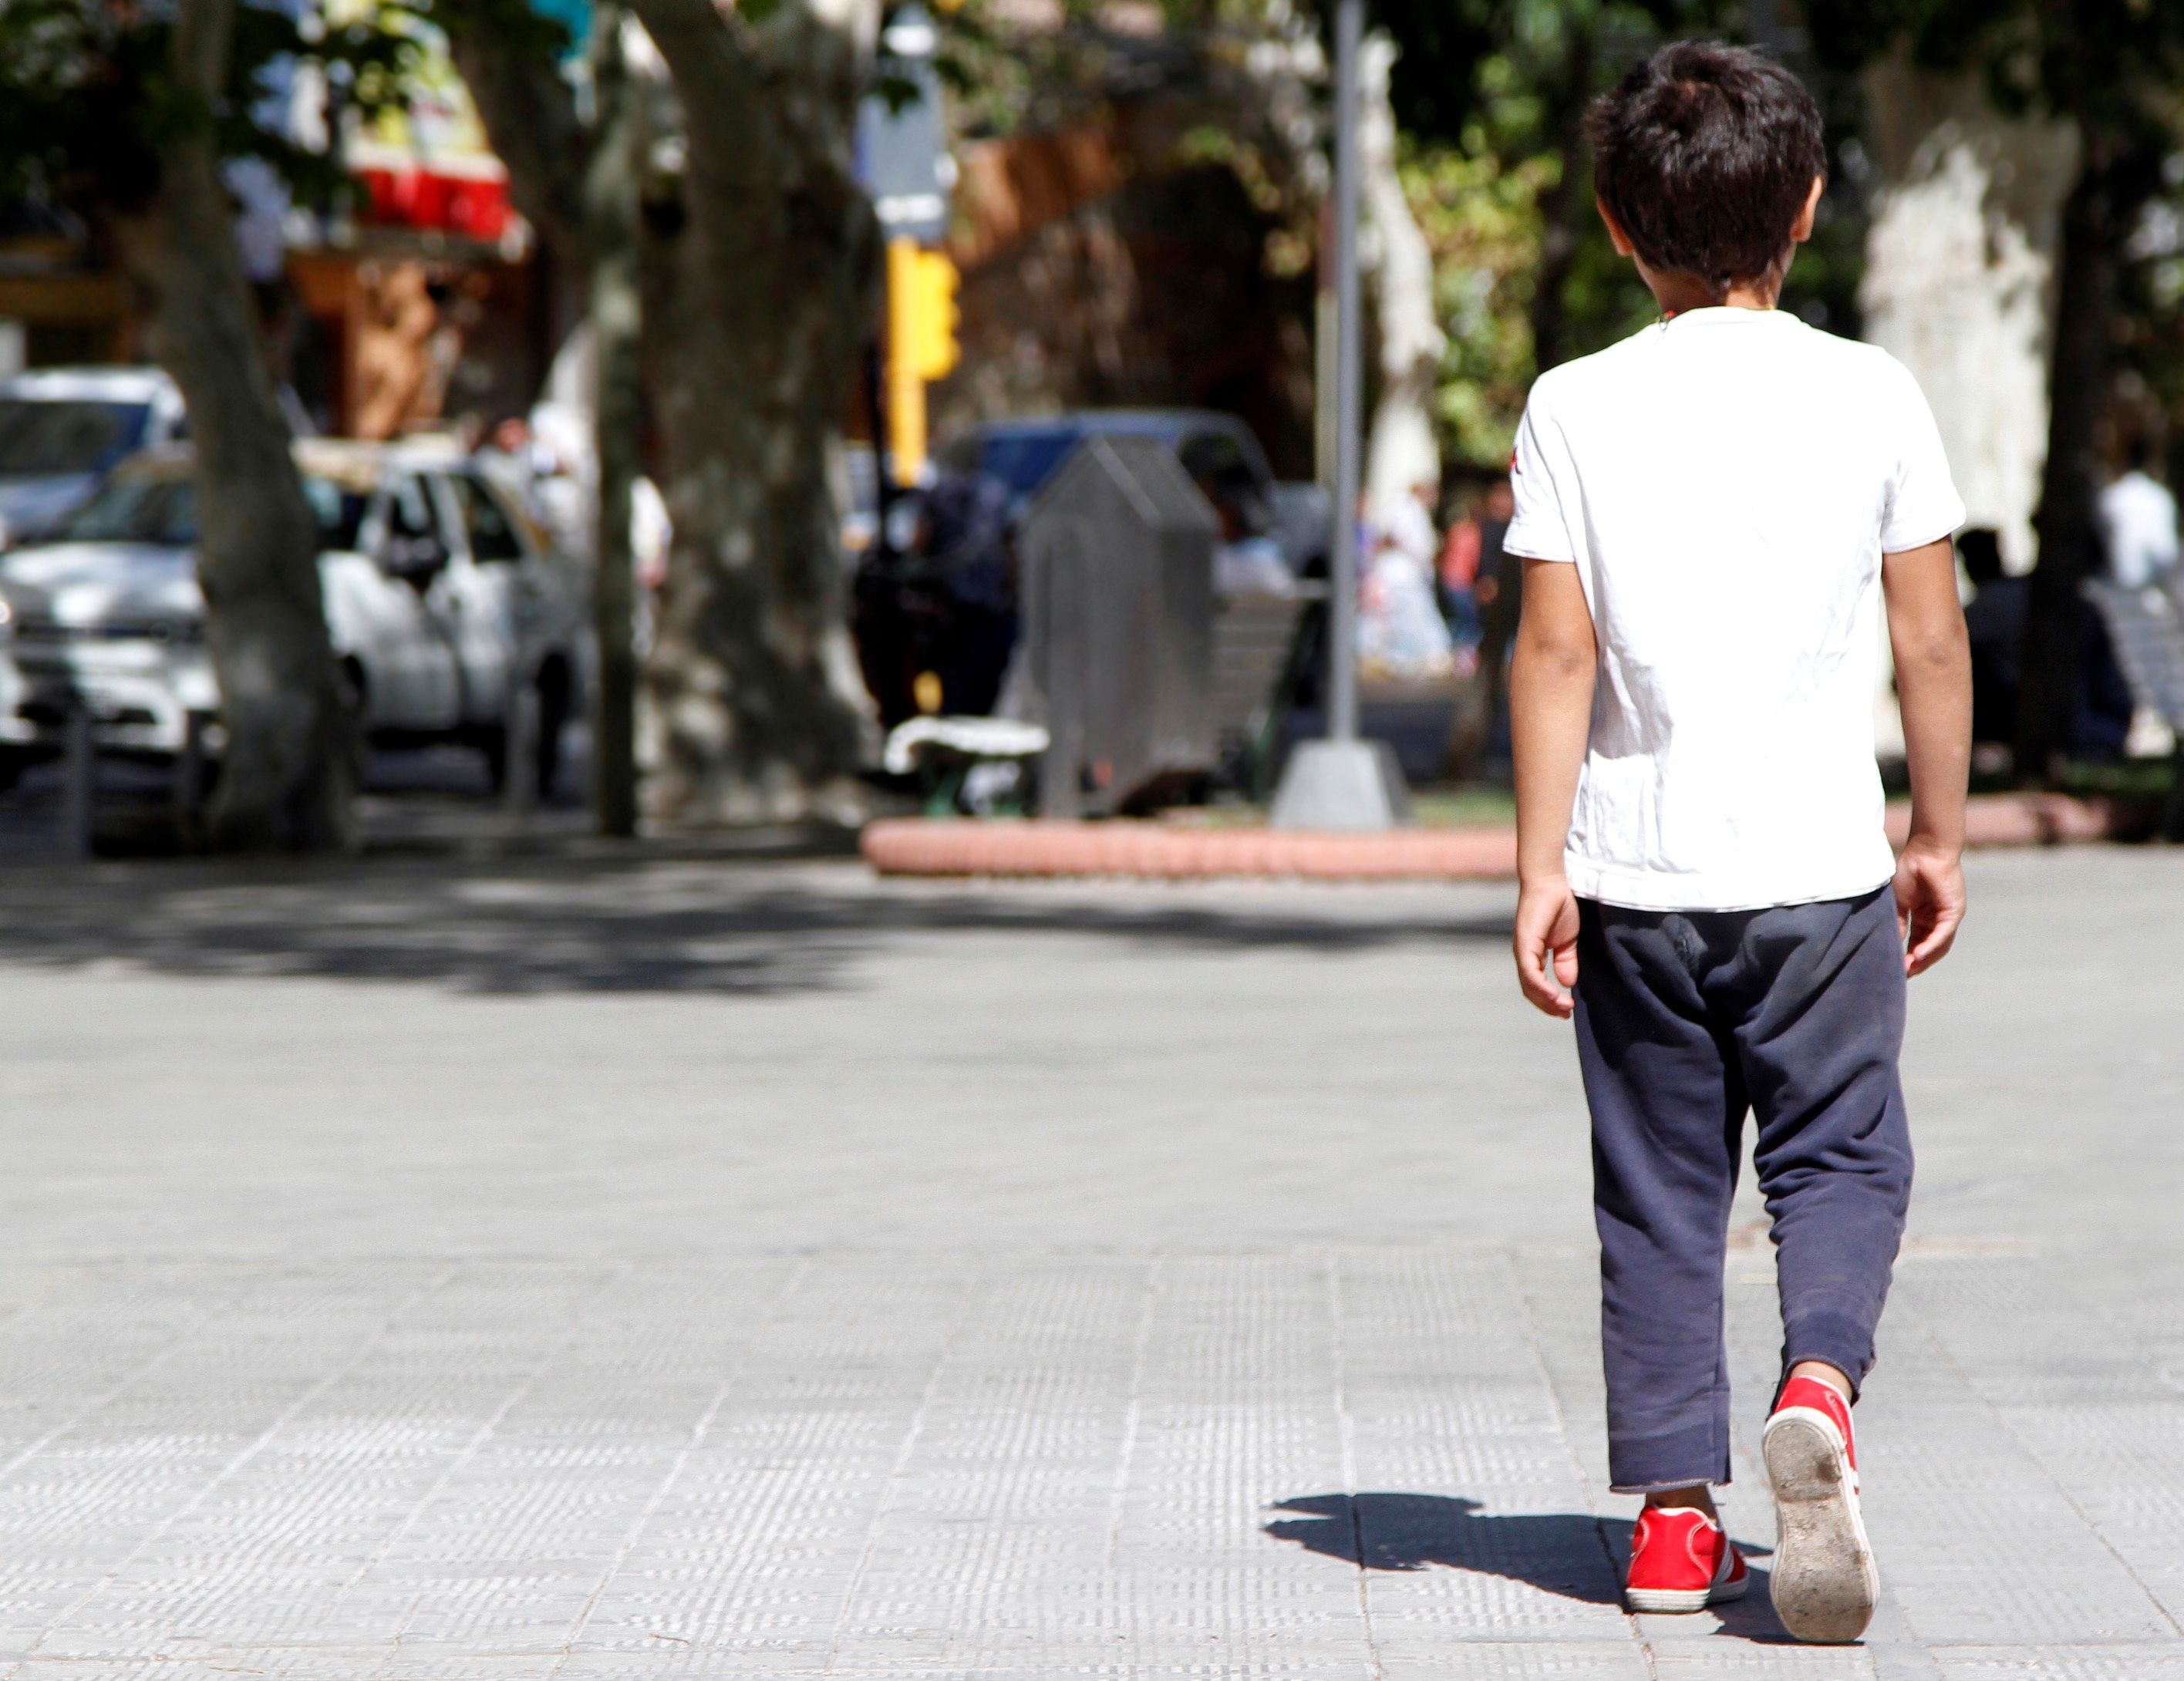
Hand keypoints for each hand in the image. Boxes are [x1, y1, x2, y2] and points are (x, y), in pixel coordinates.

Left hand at [1513, 876, 1581, 1017]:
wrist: (1551, 883)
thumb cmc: (1558, 908)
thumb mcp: (1566, 942)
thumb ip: (1566, 962)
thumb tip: (1567, 983)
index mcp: (1532, 956)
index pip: (1536, 986)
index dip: (1550, 1001)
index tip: (1567, 1010)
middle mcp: (1524, 956)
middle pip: (1531, 991)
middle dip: (1549, 1006)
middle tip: (1566, 1013)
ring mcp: (1522, 950)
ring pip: (1529, 985)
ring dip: (1546, 1000)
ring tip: (1563, 1008)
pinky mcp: (1525, 943)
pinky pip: (1530, 971)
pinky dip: (1540, 986)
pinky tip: (1554, 994)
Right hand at [1893, 839, 1964, 976]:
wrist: (1926, 850)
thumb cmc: (1909, 871)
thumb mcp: (1897, 903)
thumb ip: (1897, 924)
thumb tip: (1890, 945)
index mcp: (1923, 917)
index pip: (1916, 943)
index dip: (1905, 956)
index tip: (1892, 969)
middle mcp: (1937, 919)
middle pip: (1928, 949)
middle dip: (1915, 963)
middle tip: (1900, 976)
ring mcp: (1947, 917)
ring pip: (1937, 946)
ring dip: (1923, 960)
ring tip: (1907, 970)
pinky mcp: (1953, 912)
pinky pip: (1942, 935)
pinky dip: (1930, 946)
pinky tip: (1916, 955)